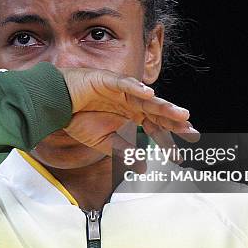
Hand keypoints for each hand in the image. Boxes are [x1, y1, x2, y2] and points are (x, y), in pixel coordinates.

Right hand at [59, 68, 198, 154]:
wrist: (56, 103)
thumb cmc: (79, 118)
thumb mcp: (104, 142)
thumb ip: (124, 151)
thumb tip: (143, 168)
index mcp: (130, 114)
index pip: (154, 127)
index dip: (167, 139)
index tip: (179, 156)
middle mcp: (129, 101)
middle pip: (156, 111)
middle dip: (174, 121)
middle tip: (191, 131)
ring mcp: (120, 90)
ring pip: (145, 97)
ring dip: (163, 105)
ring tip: (179, 113)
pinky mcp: (106, 80)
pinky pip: (124, 83)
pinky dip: (136, 88)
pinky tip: (149, 94)